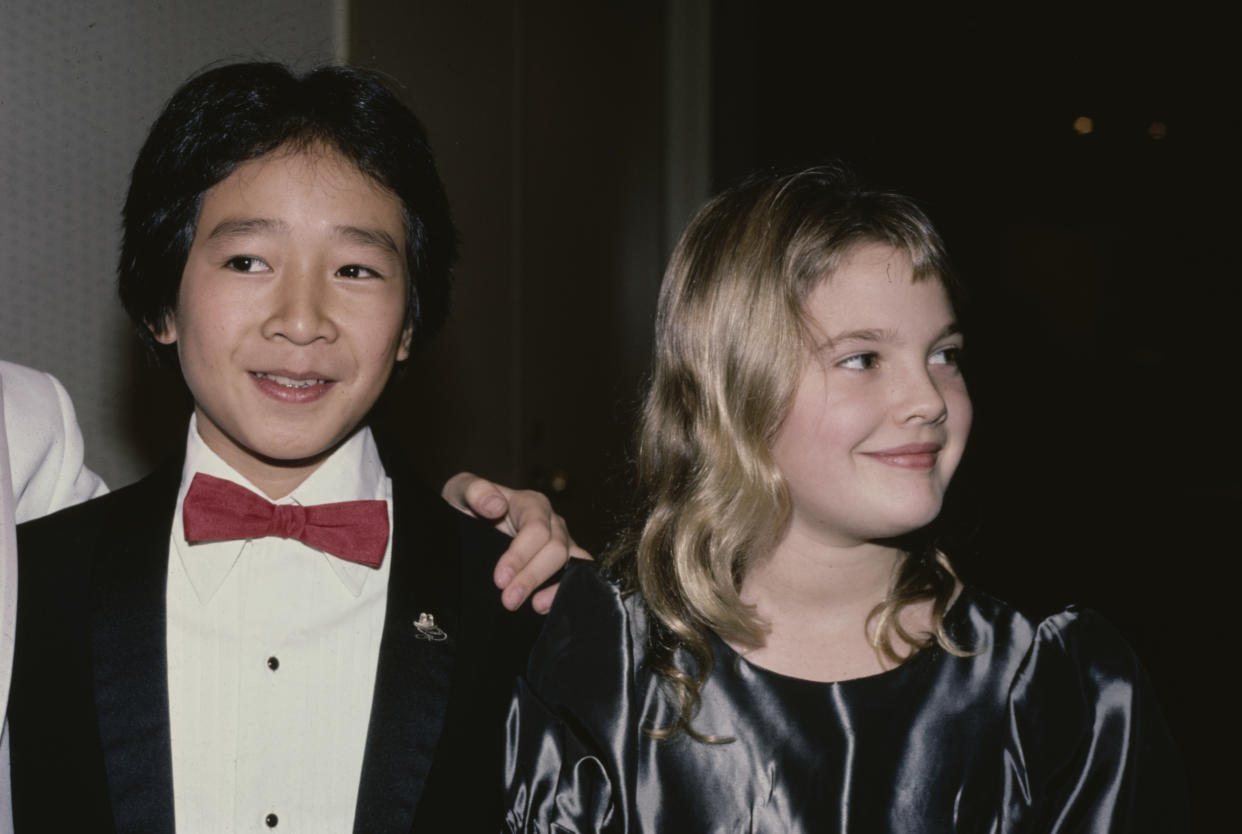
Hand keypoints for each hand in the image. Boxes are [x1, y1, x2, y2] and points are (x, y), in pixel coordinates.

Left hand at [442, 472, 590, 612]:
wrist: (469, 523)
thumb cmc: (467, 506)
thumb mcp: (460, 491)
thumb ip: (474, 491)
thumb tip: (495, 506)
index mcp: (531, 503)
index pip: (536, 529)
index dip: (521, 555)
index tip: (500, 579)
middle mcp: (552, 521)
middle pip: (556, 548)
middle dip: (532, 577)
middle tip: (508, 600)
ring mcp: (563, 542)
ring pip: (571, 562)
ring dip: (552, 588)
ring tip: (531, 605)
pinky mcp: (566, 561)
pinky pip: (579, 574)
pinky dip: (566, 591)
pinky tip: (542, 605)